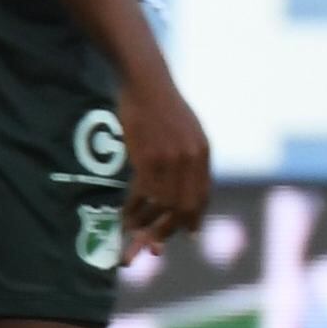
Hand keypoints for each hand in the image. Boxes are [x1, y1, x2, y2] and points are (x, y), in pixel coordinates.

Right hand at [122, 74, 212, 252]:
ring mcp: (169, 159)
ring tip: (134, 237)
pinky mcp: (147, 158)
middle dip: (169, 231)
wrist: (146, 81)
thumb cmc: (163, 105)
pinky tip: (123, 219)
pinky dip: (133, 211)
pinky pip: (142, 195)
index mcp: (203, 153)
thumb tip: (188, 185)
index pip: (201, 196)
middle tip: (155, 246)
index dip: (193, 219)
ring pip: (162, 206)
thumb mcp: (188, 130)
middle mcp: (190, 159)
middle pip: (183, 207)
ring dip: (146, 227)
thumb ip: (191, 157)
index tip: (187, 234)